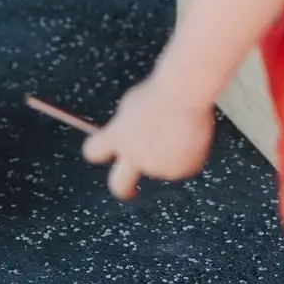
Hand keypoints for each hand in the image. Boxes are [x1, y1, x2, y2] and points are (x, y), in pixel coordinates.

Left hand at [81, 75, 214, 200]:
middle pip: (119, 185)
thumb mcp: (132, 104)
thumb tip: (128, 136)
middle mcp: (135, 157)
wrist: (184, 95)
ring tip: (177, 127)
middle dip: (124, 190)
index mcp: (117, 137)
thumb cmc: (158, 93)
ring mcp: (158, 167)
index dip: (98, 152)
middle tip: (131, 190)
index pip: (94, 151)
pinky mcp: (181, 170)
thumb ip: (126, 125)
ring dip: (165, 155)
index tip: (103, 154)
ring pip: (159, 167)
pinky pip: (181, 166)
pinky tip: (189, 134)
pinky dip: (185, 155)